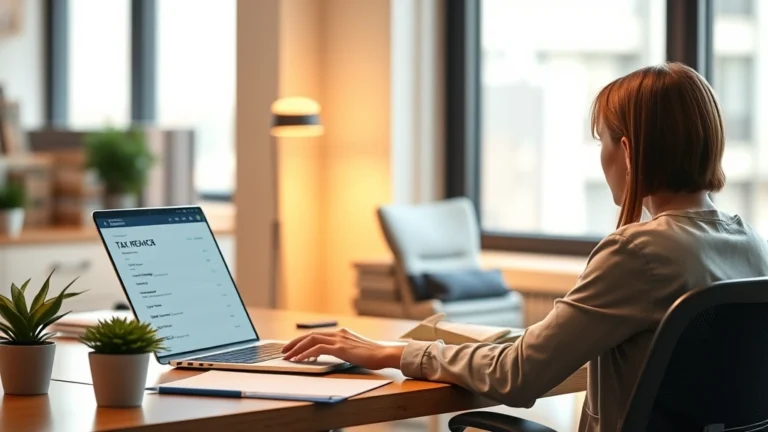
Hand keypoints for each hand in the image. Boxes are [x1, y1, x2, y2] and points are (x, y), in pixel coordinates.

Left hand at [281, 328, 405, 369]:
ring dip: (297, 348)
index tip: (292, 348)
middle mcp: (338, 334)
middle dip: (294, 343)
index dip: (302, 341)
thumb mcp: (355, 351)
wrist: (384, 355)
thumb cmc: (373, 356)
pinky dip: (306, 353)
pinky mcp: (340, 348)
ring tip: (287, 356)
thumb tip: (332, 355)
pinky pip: (318, 349)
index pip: (317, 335)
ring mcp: (339, 340)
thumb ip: (344, 350)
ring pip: (311, 340)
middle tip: (283, 351)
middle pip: (310, 335)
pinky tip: (299, 359)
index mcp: (341, 334)